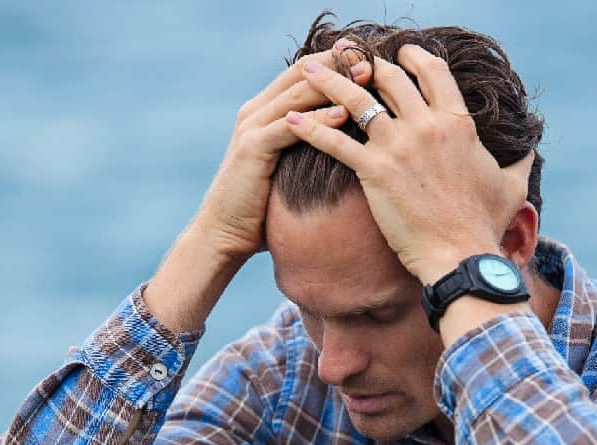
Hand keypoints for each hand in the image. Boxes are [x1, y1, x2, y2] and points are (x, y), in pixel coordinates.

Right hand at [192, 46, 369, 261]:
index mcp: (264, 111)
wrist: (223, 233)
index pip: (303, 72)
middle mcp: (256, 111)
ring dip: (334, 85)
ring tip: (366, 80)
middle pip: (302, 72)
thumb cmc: (260, 209)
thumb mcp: (286, 170)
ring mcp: (252, 127)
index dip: (335, 62)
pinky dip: (317, 119)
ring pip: (297, 93)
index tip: (369, 59)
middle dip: (338, 65)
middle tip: (372, 60)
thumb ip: (304, 150)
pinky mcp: (252, 148)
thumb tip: (342, 147)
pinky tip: (343, 114)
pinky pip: (290, 127)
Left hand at [285, 45, 533, 283]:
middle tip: (345, 59)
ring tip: (306, 71)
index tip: (397, 53)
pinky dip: (309, 128)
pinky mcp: (374, 171)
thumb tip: (530, 150)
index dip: (412, 57)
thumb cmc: (484, 226)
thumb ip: (519, 162)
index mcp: (457, 122)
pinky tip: (289, 120)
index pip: (432, 72)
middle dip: (365, 64)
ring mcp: (399, 146)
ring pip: (356, 100)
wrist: (460, 255)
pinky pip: (334, 142)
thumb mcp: (511, 187)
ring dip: (328, 81)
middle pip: (389, 78)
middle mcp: (427, 125)